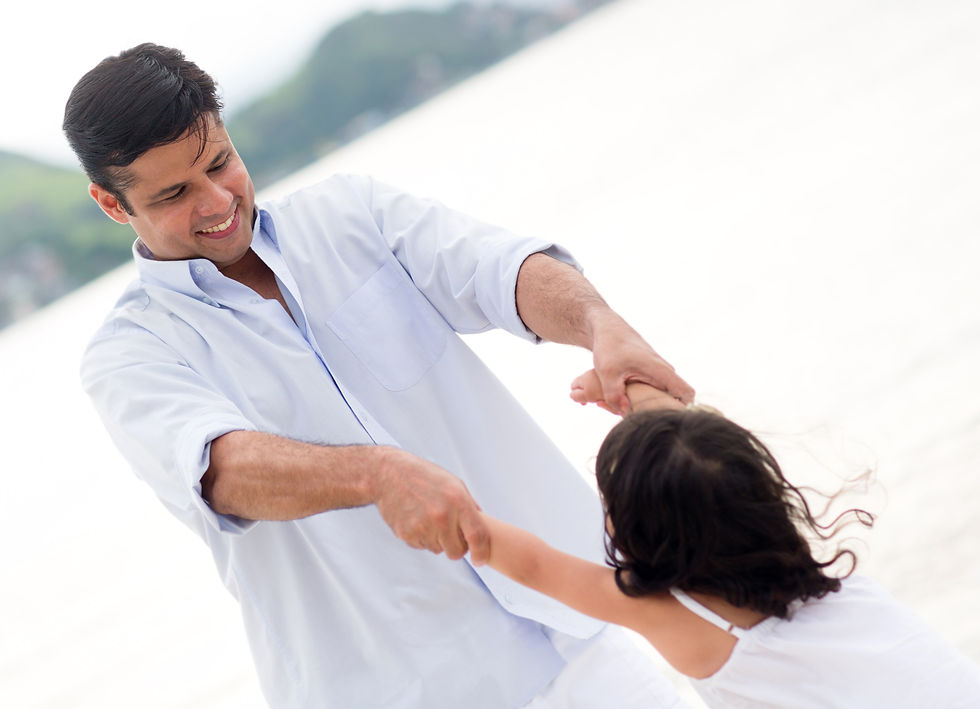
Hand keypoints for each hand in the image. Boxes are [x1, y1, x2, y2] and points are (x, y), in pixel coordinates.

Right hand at [373, 448, 489, 563]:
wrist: (391, 474)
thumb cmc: (425, 477)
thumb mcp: (454, 484)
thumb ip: (470, 506)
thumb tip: (482, 528)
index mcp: (458, 501)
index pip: (477, 536)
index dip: (481, 553)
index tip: (480, 560)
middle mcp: (441, 516)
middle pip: (457, 552)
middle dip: (457, 547)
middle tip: (451, 534)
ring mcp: (423, 526)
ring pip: (438, 550)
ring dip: (438, 541)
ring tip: (430, 519)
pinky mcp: (407, 533)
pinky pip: (422, 546)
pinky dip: (422, 538)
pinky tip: (417, 519)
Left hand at [588, 314, 693, 414]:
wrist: (607, 331)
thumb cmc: (610, 347)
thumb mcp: (607, 372)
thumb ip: (615, 395)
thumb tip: (625, 413)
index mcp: (660, 371)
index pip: (686, 393)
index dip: (682, 409)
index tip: (665, 418)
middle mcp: (663, 374)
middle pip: (670, 402)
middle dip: (654, 412)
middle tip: (631, 416)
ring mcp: (657, 376)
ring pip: (656, 399)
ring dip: (641, 407)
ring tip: (617, 408)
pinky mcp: (648, 378)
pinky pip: (647, 394)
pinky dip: (634, 400)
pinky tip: (614, 402)